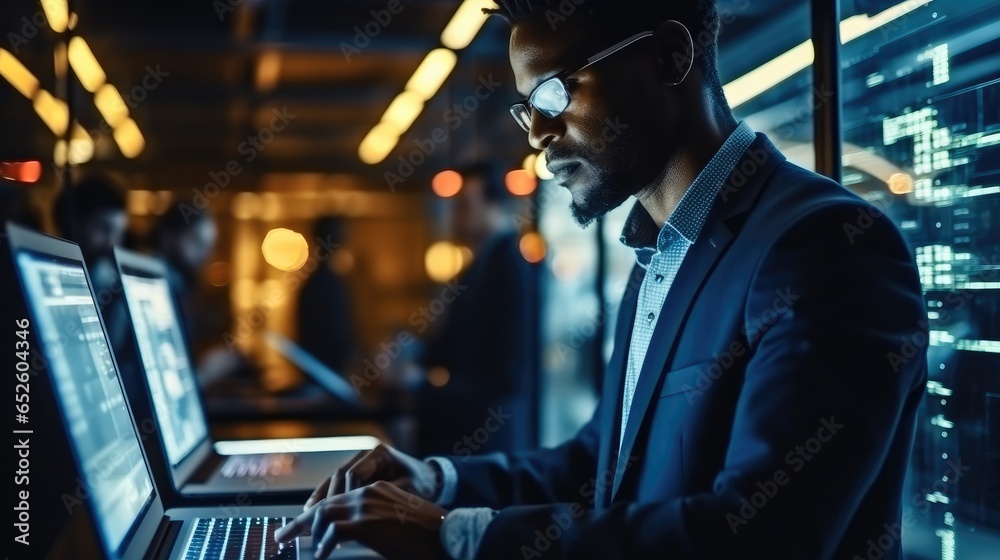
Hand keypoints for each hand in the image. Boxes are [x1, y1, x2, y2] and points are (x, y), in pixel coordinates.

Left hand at [276, 480, 447, 559]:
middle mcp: (369, 492)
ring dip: (310, 534)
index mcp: (377, 489)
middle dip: (301, 521)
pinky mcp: (366, 524)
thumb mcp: (398, 521)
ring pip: (324, 515)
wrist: (448, 533)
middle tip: (283, 535)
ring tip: (303, 548)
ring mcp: (367, 506)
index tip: (300, 524)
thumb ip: (376, 521)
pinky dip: (324, 545)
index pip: (338, 497)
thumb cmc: (429, 534)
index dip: (316, 511)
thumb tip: (357, 534)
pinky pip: (333, 533)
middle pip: (325, 504)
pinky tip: (323, 554)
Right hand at [304, 444, 439, 509]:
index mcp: (380, 454)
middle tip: (311, 515)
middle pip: (339, 475)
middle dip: (325, 497)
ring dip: (322, 498)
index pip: (353, 474)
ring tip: (308, 513)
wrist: (434, 480)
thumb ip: (384, 496)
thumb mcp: (407, 490)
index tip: (336, 513)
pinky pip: (341, 486)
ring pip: (335, 480)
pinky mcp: (363, 474)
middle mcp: (368, 455)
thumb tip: (359, 508)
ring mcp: (364, 464)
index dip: (343, 495)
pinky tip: (316, 509)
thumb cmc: (425, 485)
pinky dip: (329, 499)